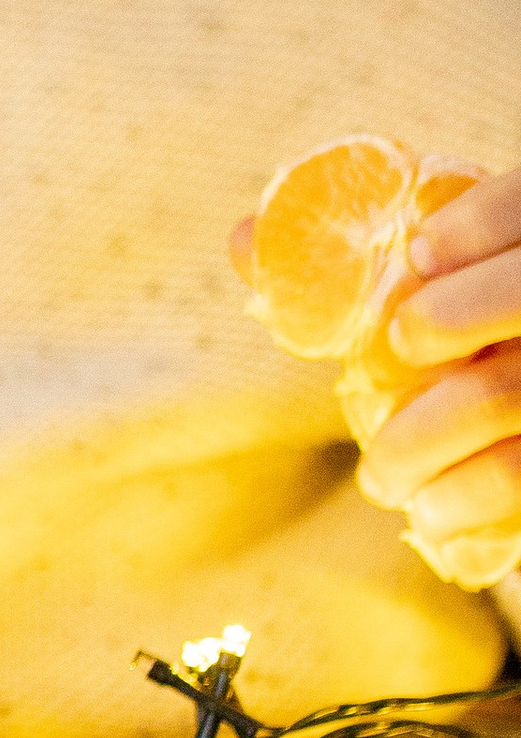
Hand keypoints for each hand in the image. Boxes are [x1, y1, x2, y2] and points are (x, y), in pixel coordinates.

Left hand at [230, 166, 520, 566]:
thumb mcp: (419, 304)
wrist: (505, 434)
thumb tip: (243, 240)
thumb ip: (342, 267)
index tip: (418, 254)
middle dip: (454, 316)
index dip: (481, 220)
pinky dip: (470, 499)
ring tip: (379, 478)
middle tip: (398, 350)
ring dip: (427, 439)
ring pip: (506, 394)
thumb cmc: (457, 354)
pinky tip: (431, 516)